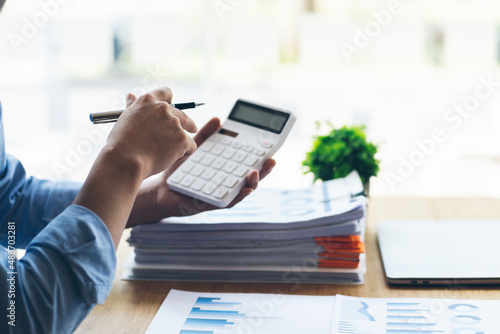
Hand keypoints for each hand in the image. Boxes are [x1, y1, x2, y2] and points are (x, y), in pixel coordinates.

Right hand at [105, 87, 196, 178]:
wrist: (125, 160)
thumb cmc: (121, 143)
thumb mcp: (124, 119)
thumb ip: (132, 107)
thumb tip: (130, 96)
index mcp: (148, 101)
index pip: (165, 92)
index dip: (171, 100)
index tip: (174, 107)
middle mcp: (163, 109)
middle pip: (182, 114)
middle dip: (187, 123)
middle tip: (192, 129)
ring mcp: (174, 124)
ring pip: (186, 134)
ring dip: (179, 143)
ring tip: (164, 154)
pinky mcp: (183, 139)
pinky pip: (191, 147)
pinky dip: (184, 154)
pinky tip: (171, 159)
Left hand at [127, 117, 275, 226]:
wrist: (159, 190)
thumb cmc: (179, 171)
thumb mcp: (194, 150)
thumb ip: (205, 136)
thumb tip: (218, 119)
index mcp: (224, 170)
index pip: (245, 163)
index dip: (259, 156)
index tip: (270, 146)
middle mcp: (225, 183)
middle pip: (248, 177)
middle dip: (263, 170)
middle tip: (271, 160)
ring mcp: (219, 195)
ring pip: (241, 191)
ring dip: (252, 183)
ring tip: (256, 172)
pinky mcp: (209, 205)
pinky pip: (226, 202)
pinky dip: (237, 196)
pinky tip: (244, 189)